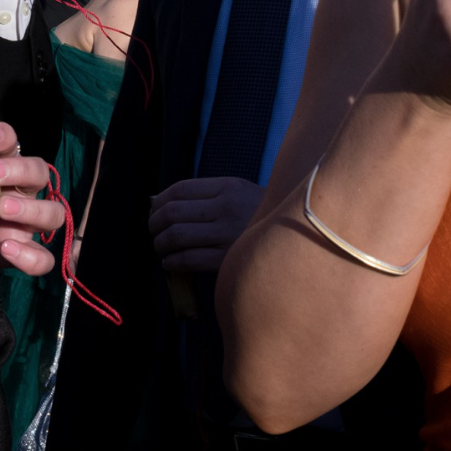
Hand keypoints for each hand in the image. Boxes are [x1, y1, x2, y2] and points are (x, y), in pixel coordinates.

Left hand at [0, 122, 62, 273]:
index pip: (12, 144)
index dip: (5, 137)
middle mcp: (14, 190)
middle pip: (39, 175)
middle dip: (20, 171)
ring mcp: (16, 222)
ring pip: (51, 215)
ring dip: (34, 210)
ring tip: (2, 209)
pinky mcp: (11, 252)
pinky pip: (41, 260)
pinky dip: (32, 257)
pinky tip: (6, 249)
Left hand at [147, 176, 265, 271]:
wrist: (297, 240)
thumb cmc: (262, 218)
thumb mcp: (242, 194)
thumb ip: (209, 196)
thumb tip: (164, 204)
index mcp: (228, 187)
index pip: (180, 189)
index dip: (159, 201)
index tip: (154, 210)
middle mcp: (227, 207)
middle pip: (173, 212)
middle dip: (154, 224)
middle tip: (153, 232)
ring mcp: (228, 234)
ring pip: (177, 236)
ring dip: (160, 244)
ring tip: (160, 248)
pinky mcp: (229, 259)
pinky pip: (189, 259)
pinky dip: (172, 262)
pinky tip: (171, 263)